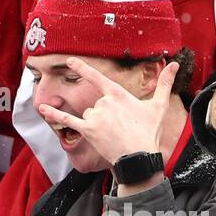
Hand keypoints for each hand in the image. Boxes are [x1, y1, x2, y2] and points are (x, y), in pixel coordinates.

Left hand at [36, 57, 177, 168]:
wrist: (139, 157)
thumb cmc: (149, 132)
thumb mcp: (159, 106)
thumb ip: (164, 83)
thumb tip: (175, 64)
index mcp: (119, 94)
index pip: (97, 78)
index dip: (83, 68)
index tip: (71, 59)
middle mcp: (104, 102)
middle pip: (96, 105)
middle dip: (105, 117)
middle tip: (121, 130)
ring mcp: (95, 116)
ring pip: (88, 115)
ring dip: (96, 124)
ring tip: (112, 136)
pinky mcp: (88, 130)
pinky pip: (67, 120)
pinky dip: (53, 114)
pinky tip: (41, 109)